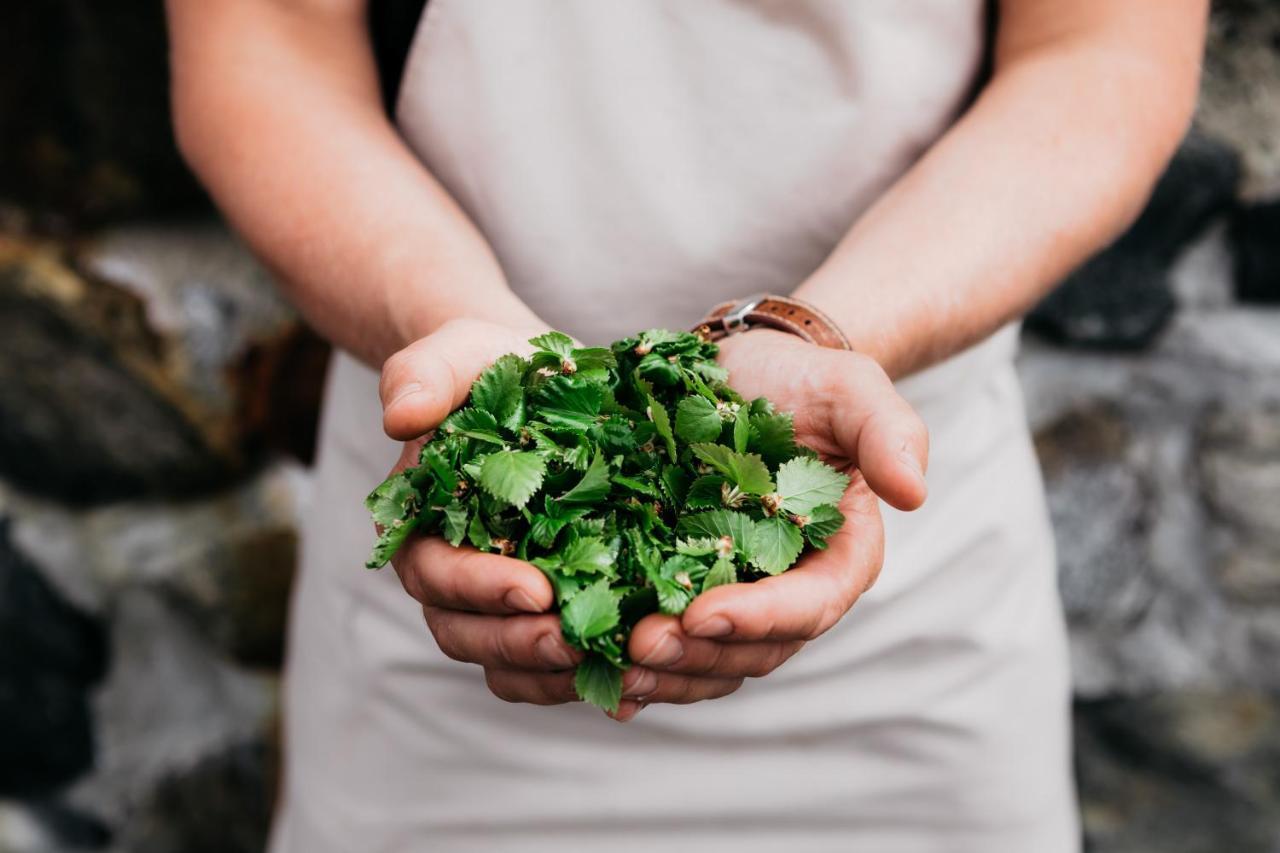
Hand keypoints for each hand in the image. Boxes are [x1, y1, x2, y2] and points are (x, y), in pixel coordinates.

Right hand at [380, 319, 586, 702]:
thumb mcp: (458, 353)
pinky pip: (551, 663)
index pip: (436, 573)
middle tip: (576, 639)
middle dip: (520, 643)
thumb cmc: (491, 368)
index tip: (534, 587)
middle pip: (468, 634)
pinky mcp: (548, 606)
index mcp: (420, 524)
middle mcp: (453, 574)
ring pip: (509, 660)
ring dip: (553, 671)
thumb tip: (399, 417)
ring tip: (610, 665)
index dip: (479, 587)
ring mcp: (498, 598)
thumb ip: (422, 374)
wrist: (536, 386)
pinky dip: (582, 678)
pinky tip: (630, 681)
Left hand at [623, 329, 927, 717]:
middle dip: (696, 655)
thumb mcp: (850, 388)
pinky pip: (665, 640)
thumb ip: (889, 432)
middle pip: (752, 649)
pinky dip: (631, 662)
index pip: (809, 606)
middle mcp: (786, 589)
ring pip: (706, 659)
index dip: (760, 619)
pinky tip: (589, 666)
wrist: (743, 371)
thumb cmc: (802, 379)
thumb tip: (913, 492)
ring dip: (661, 672)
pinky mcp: (681, 585)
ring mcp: (731, 594)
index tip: (703, 613)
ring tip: (605, 660)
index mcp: (838, 557)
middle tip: (639, 644)